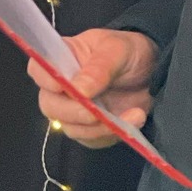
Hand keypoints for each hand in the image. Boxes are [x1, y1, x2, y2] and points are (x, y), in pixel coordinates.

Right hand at [29, 28, 158, 147]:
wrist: (153, 71)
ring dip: (98, 128)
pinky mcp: (92, 128)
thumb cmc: (129, 51)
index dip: (45, 80)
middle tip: (96, 112)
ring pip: (70, 128)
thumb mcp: (117, 50)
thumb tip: (78, 91)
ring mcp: (75, 109)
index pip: (38, 69)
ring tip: (132, 115)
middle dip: (73, 113)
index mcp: (61, 59)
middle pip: (50, 105)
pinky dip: (111, 135)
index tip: (62, 86)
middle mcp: (62, 87)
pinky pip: (91, 140)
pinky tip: (132, 121)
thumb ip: (98, 69)